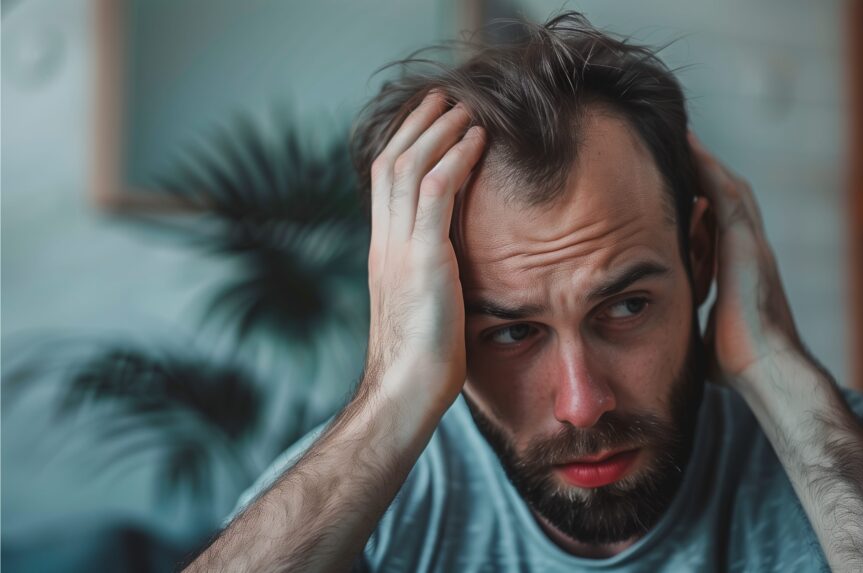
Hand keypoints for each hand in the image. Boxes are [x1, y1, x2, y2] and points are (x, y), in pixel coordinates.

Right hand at [365, 92, 485, 415]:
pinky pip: (437, 193)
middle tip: (442, 98)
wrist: (405, 391)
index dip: (405, 146)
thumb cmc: (421, 361)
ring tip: (463, 108)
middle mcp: (384, 242)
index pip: (384, 183)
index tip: (428, 122)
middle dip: (417, 125)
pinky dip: (456, 159)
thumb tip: (452, 267)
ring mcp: (399, 248)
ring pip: (410, 168)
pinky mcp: (423, 259)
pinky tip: (477, 140)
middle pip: (391, 163)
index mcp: (383, 253)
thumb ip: (429, 277)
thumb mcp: (422, 307)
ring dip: (438, 132)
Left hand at [689, 133, 803, 389]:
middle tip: (685, 148)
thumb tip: (670, 330)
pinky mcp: (745, 244)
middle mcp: (751, 251)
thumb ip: (695, 319)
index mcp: (743, 271)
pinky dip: (709, 169)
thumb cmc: (739, 363)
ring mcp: (751, 245)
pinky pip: (726, 194)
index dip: (707, 202)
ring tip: (685, 138)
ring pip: (730, 189)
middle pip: (730, 199)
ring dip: (707, 163)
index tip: (687, 187)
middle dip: (709, 173)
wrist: (766, 370)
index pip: (724, 225)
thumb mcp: (707, 331)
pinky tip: (691, 147)